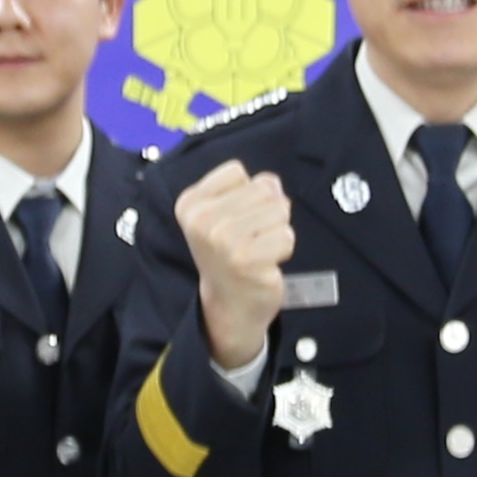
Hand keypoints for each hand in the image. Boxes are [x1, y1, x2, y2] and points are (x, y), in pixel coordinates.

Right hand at [179, 162, 297, 370]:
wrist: (229, 304)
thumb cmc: (230, 251)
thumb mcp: (226, 212)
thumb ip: (249, 188)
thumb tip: (273, 186)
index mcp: (190, 204)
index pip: (236, 171)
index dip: (246, 191)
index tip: (234, 218)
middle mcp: (201, 220)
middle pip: (263, 188)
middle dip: (268, 211)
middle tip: (251, 237)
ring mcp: (223, 241)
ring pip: (279, 209)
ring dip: (277, 229)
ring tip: (259, 248)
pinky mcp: (247, 260)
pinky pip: (286, 235)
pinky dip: (283, 249)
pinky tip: (266, 263)